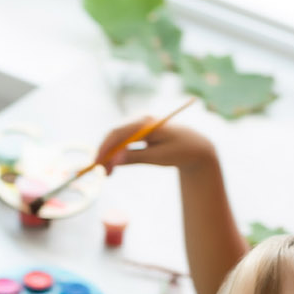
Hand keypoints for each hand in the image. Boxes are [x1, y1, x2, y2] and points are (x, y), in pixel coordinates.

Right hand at [95, 118, 216, 174]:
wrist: (195, 146)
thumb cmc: (180, 150)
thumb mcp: (159, 157)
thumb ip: (136, 157)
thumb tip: (115, 161)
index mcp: (146, 122)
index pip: (117, 132)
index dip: (105, 148)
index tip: (97, 164)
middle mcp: (139, 119)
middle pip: (114, 134)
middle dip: (104, 153)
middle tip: (100, 173)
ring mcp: (138, 125)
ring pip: (116, 139)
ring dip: (109, 155)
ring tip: (108, 174)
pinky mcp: (139, 132)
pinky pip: (122, 141)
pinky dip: (117, 154)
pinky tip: (114, 167)